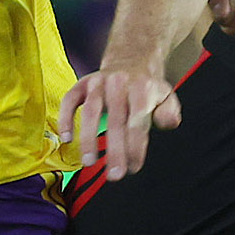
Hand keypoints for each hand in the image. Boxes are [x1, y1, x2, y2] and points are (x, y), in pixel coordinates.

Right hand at [58, 65, 181, 178]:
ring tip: (89, 162)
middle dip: (114, 150)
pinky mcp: (82, 83)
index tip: (133, 167)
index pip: (138, 121)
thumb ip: (169, 112)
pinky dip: (65, 119)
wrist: (130, 59)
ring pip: (90, 111)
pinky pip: (69, 100)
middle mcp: (119, 83)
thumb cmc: (146, 87)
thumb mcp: (166, 96)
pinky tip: (67, 138)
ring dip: (88, 138)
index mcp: (142, 88)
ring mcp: (98, 82)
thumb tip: (167, 123)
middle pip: (115, 120)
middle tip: (114, 175)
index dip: (135, 146)